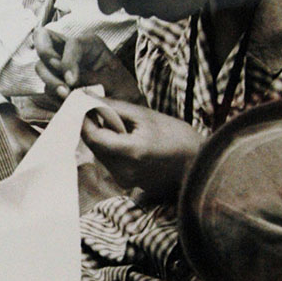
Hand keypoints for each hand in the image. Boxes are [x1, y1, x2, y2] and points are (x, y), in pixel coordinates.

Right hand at [34, 29, 137, 100]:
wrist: (125, 110)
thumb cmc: (124, 92)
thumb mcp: (113, 82)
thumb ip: (90, 78)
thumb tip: (68, 81)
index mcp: (90, 44)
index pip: (71, 43)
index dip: (68, 61)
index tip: (71, 81)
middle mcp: (72, 51)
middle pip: (43, 38)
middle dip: (45, 54)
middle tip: (58, 75)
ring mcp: (61, 67)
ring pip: (41, 65)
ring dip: (50, 81)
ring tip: (66, 96)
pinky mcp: (57, 84)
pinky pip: (46, 87)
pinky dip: (54, 96)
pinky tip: (67, 104)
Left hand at [81, 98, 202, 200]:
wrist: (199, 164)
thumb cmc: (176, 136)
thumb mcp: (145, 116)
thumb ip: (113, 107)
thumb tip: (88, 97)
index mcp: (130, 153)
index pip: (92, 136)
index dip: (83, 119)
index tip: (83, 104)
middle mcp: (123, 171)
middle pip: (94, 146)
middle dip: (91, 126)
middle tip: (96, 108)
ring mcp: (124, 180)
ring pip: (100, 154)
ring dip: (101, 136)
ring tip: (113, 120)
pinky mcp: (126, 183)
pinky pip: (109, 161)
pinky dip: (110, 146)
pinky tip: (122, 136)